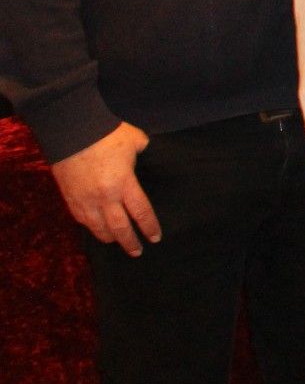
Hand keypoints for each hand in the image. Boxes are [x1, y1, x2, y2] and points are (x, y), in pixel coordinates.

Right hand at [50, 122, 159, 256]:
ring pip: (98, 228)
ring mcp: (85, 200)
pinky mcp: (70, 198)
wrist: (71, 131)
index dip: (149, 227)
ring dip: (109, 238)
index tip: (155, 238)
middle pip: (120, 227)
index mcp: (124, 184)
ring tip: (117, 242)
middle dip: (130, 242)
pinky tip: (97, 230)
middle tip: (137, 252)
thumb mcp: (136, 141)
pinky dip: (91, 228)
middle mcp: (105, 197)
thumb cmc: (106, 134)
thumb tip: (151, 156)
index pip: (141, 212)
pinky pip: (82, 220)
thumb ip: (145, 153)